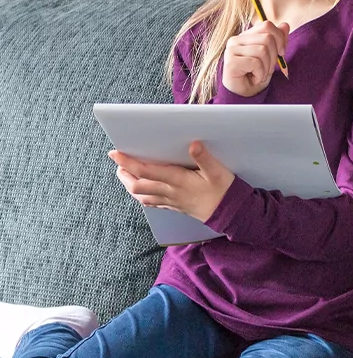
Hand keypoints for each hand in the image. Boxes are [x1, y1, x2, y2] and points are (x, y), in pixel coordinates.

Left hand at [109, 141, 234, 222]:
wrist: (231, 213)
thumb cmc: (224, 190)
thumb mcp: (217, 171)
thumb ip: (204, 157)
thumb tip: (193, 144)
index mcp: (178, 180)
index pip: (146, 171)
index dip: (129, 162)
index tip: (116, 153)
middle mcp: (171, 192)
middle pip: (138, 186)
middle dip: (125, 174)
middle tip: (117, 162)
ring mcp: (172, 201)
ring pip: (142, 196)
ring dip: (130, 185)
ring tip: (124, 175)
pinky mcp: (176, 206)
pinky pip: (152, 203)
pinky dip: (142, 196)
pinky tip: (140, 192)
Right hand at [223, 20, 289, 96]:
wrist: (244, 95)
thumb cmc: (255, 75)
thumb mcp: (271, 57)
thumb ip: (277, 40)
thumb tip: (285, 25)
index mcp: (246, 36)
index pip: (267, 25)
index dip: (279, 38)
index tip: (281, 53)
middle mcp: (236, 40)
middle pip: (267, 38)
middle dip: (274, 56)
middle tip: (268, 69)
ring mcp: (231, 50)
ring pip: (262, 51)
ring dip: (267, 67)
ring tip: (260, 75)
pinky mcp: (231, 62)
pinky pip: (256, 63)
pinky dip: (260, 74)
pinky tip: (254, 78)